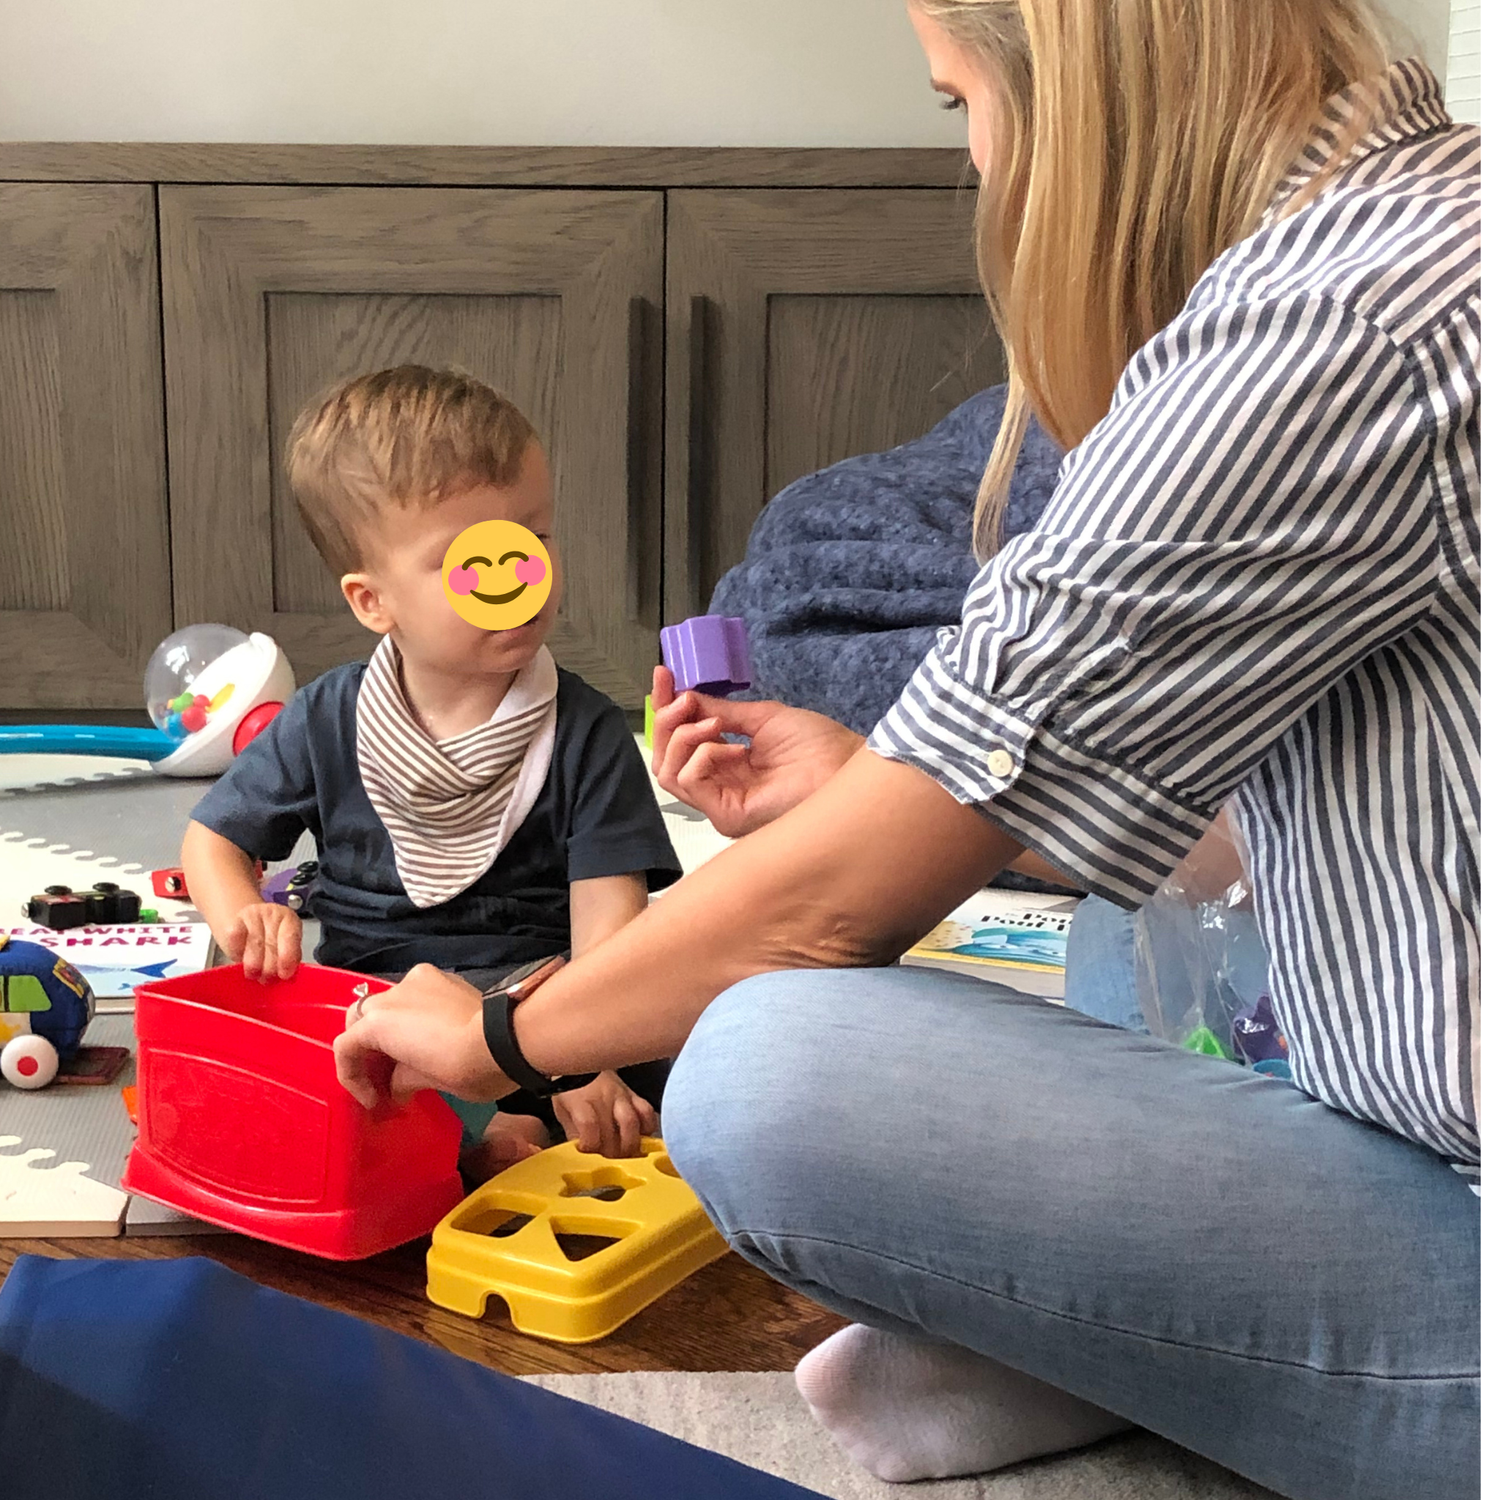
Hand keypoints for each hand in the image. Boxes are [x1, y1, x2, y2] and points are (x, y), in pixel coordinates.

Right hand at [225, 901, 302, 982]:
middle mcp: (272, 914)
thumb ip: (288, 957)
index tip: (284, 974)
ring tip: (254, 974)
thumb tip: (287, 975)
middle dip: (270, 967)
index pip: (290, 937)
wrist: (242, 920)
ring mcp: (252, 915)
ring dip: (254, 966)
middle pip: (272, 944)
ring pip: (254, 945)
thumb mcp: (283, 944)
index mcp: (289, 919)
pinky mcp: (234, 921)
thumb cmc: (266, 937)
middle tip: (267, 979)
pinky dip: (238, 955)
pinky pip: (236, 941)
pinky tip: (240, 959)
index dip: (287, 958)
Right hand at [333, 963, 516, 1108]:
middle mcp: (392, 993)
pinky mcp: (443, 976)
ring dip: (389, 1025)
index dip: (352, 1078)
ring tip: (406, 1051)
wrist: (506, 1041)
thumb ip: (399, 1079)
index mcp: (377, 1022)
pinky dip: (413, 1011)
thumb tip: (396, 1085)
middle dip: (366, 1046)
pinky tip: (430, 1030)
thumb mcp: (425, 1082)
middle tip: (382, 1074)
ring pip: (388, 1001)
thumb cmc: (461, 1068)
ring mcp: (418, 979)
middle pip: (361, 1017)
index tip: (373, 1101)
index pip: (346, 1048)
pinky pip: (415, 992)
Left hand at [552, 1070, 657, 1157]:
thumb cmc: (570, 1089)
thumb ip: (573, 1132)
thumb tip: (583, 1155)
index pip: (589, 1126)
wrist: (582, 1058)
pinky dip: (648, 1127)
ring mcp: (621, 1096)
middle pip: (613, 1131)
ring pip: (632, 1122)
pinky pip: (647, 1111)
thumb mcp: (563, 1110)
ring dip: (631, 1145)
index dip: (590, 1146)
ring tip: (627, 1156)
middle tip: (610, 1165)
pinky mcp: (634, 1094)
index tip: (588, 1156)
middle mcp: (603, 1098)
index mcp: (581, 1102)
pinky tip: (643, 1138)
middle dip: (612, 1154)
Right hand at [650, 666, 863, 836]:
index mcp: (727, 767)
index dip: (665, 708)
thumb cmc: (819, 746)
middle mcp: (720, 788)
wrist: (847, 764)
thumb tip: (685, 696)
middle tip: (682, 695)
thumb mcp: (760, 718)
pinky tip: (728, 746)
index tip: (663, 674)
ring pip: (668, 773)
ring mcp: (722, 805)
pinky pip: (689, 782)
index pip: (679, 742)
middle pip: (664, 760)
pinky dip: (700, 755)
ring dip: (682, 736)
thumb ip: (719, 711)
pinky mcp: (727, 815)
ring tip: (713, 720)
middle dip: (665, 721)